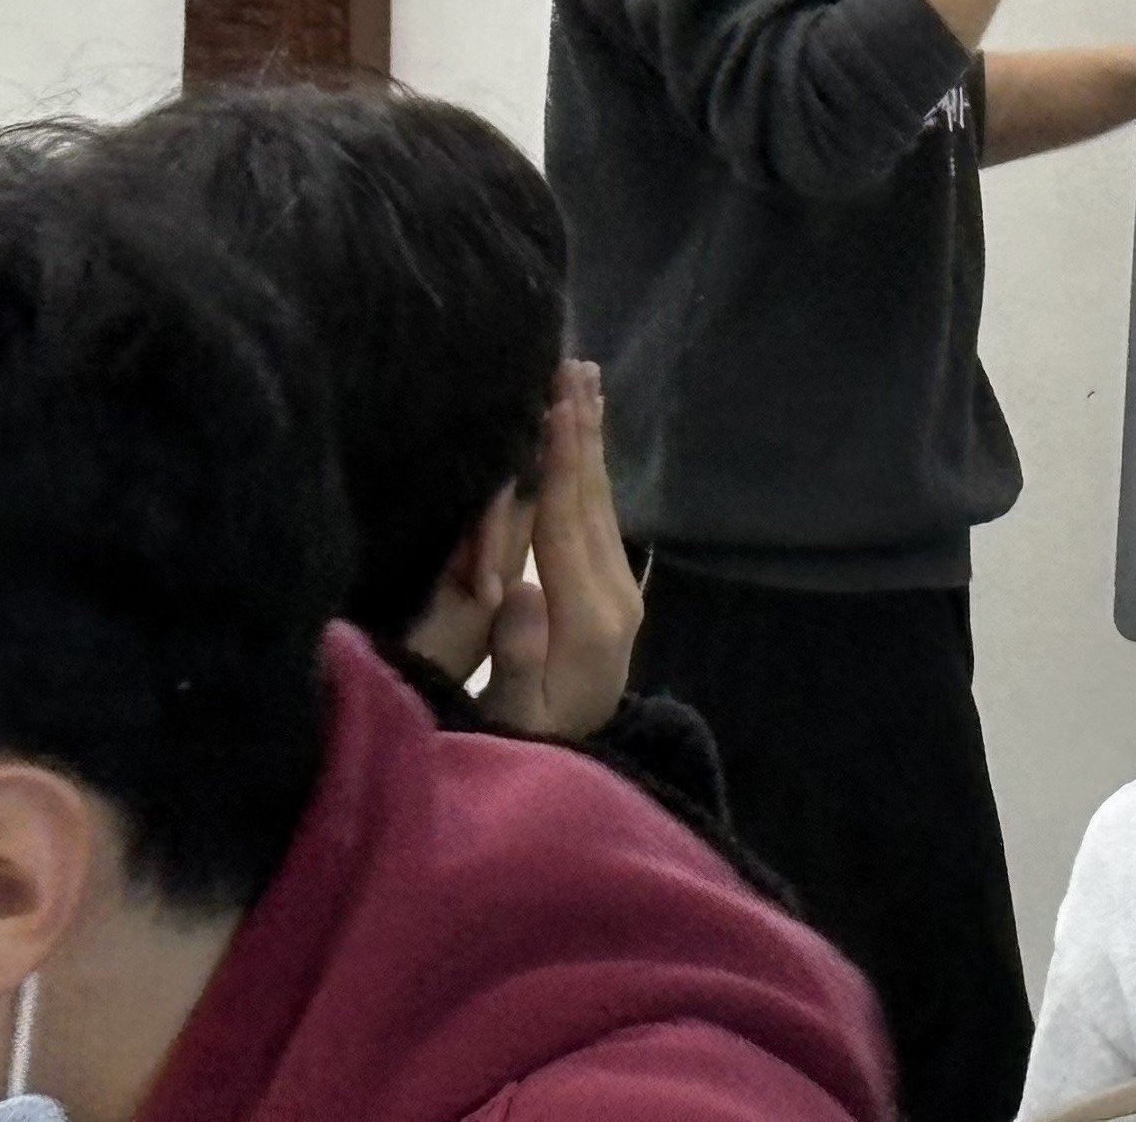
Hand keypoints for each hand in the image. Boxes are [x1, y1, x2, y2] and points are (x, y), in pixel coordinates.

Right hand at [483, 361, 641, 741]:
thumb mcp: (515, 715)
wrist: (573, 768)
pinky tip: (583, 441)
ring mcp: (620, 591)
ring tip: (584, 383)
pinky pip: (599, 517)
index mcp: (590, 619)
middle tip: (574, 366)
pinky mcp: (613, 591)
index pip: (569, 525)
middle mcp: (615, 595)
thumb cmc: (527, 742)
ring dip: (591, 442)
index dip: (560, 464)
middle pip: (592, 500)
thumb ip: (517, 655)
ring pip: (600, 502)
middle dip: (582, 432)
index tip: (555, 406)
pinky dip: (590, 471)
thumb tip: (520, 589)